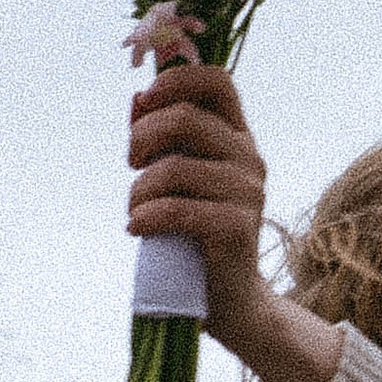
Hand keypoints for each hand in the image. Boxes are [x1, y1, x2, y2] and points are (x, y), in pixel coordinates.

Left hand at [125, 63, 341, 381]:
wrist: (228, 301)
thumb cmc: (195, 236)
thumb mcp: (176, 180)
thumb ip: (162, 138)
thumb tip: (138, 98)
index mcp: (237, 138)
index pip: (217, 81)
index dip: (176, 80)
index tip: (145, 101)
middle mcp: (249, 158)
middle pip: (185, 118)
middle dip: (142, 139)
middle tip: (132, 167)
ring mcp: (247, 193)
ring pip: (173, 168)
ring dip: (138, 191)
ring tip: (134, 213)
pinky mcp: (236, 228)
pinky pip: (176, 209)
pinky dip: (145, 217)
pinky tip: (137, 229)